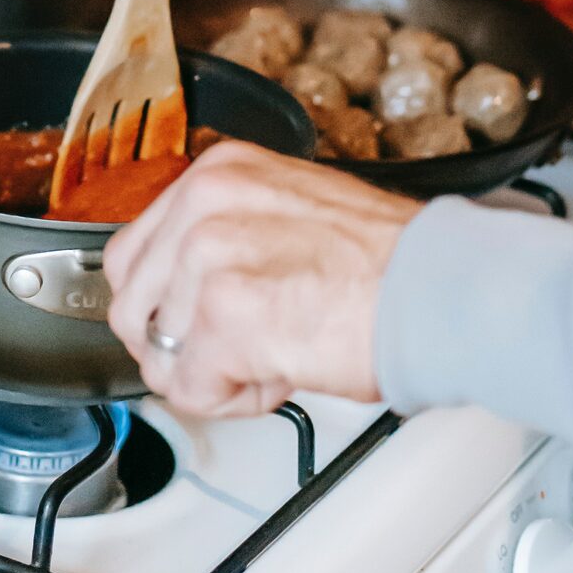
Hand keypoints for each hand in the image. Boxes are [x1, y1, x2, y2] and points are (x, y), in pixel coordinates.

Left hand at [103, 142, 421, 415]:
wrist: (440, 289)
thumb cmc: (388, 262)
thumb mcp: (289, 212)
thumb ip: (228, 236)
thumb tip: (183, 289)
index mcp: (219, 173)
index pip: (134, 254)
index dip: (168, 306)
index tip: (204, 321)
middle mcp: (204, 202)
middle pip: (131, 306)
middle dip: (180, 346)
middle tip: (240, 348)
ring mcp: (208, 255)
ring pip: (160, 355)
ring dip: (216, 373)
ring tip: (277, 350)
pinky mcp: (223, 314)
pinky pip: (191, 388)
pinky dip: (236, 399)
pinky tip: (282, 370)